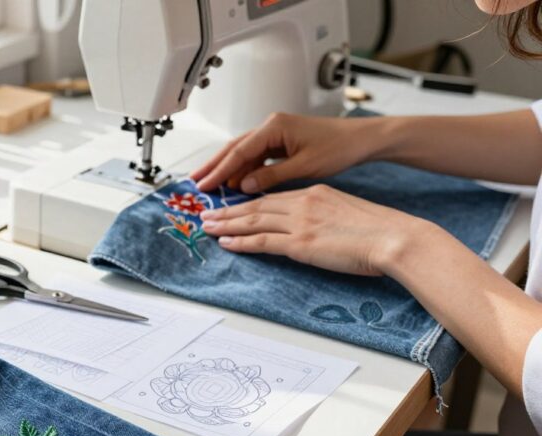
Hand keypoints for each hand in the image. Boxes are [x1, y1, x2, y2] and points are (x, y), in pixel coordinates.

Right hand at [191, 113, 384, 193]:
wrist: (361, 140)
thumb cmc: (340, 147)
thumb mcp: (305, 166)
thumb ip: (272, 175)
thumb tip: (245, 185)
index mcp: (275, 127)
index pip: (239, 151)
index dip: (219, 169)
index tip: (204, 184)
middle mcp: (272, 127)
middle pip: (234, 148)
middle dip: (214, 165)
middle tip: (195, 181)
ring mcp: (275, 134)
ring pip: (243, 153)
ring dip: (228, 169)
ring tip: (211, 185)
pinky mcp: (281, 143)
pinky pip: (256, 158)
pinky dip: (245, 171)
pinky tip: (238, 185)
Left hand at [200, 184, 431, 276]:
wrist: (396, 238)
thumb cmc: (382, 231)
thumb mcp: (349, 214)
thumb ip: (328, 217)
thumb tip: (319, 230)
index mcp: (316, 193)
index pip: (275, 197)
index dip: (250, 201)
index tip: (234, 206)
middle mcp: (304, 203)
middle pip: (257, 205)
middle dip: (229, 210)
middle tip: (208, 213)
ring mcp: (300, 222)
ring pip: (253, 220)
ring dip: (227, 224)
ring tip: (208, 227)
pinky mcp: (300, 243)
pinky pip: (261, 241)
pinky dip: (240, 242)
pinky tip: (226, 243)